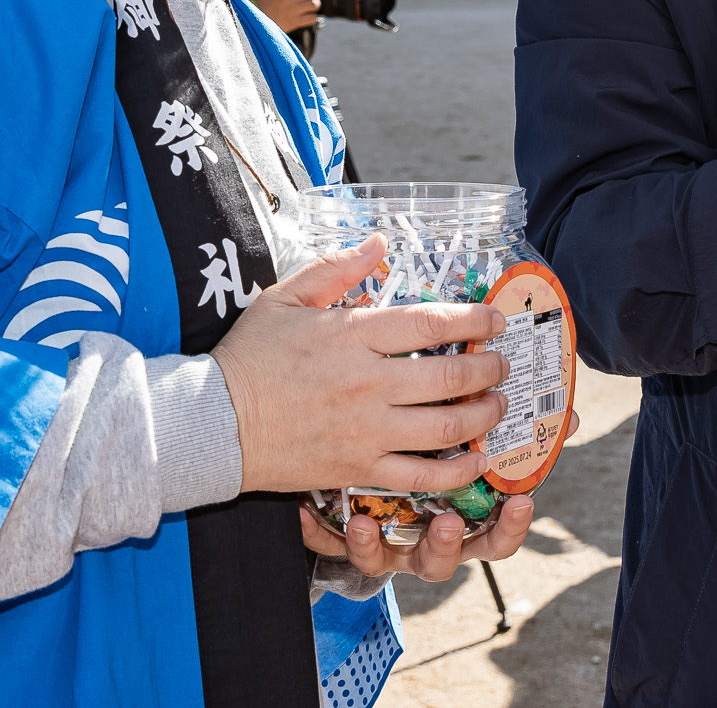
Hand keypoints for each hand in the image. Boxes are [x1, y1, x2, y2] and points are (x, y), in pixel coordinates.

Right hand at [212, 237, 507, 495]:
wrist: (213, 424)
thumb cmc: (249, 357)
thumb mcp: (284, 297)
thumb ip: (335, 267)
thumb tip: (379, 240)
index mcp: (352, 335)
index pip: (431, 322)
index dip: (474, 320)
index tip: (495, 320)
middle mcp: (368, 383)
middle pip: (451, 374)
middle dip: (490, 368)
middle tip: (502, 363)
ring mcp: (366, 430)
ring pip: (447, 425)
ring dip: (484, 414)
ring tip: (498, 404)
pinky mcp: (358, 469)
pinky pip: (422, 476)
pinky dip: (458, 470)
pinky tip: (477, 460)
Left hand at [293, 413, 577, 583]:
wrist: (374, 483)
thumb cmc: (438, 463)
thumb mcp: (478, 450)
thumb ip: (522, 437)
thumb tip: (571, 417)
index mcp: (465, 523)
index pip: (497, 539)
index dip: (511, 526)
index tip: (521, 502)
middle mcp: (426, 542)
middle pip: (442, 560)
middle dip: (444, 543)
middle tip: (447, 519)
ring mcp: (387, 544)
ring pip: (384, 562)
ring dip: (376, 547)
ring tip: (366, 523)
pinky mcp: (347, 539)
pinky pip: (333, 545)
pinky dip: (322, 532)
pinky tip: (307, 512)